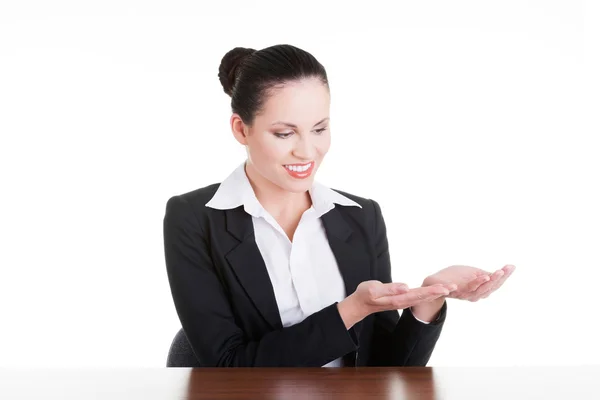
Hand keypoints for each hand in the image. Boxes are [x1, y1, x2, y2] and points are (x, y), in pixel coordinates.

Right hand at [337, 280, 457, 328]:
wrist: (360, 304)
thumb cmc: (365, 295)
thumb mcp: (373, 290)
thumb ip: (389, 289)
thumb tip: (405, 286)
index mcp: (398, 299)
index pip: (418, 294)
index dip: (432, 291)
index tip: (445, 288)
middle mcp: (403, 301)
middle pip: (424, 296)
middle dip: (439, 291)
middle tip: (455, 286)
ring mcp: (403, 301)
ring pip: (423, 297)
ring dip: (436, 292)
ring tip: (449, 288)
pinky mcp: (402, 298)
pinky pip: (418, 296)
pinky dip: (428, 293)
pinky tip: (435, 291)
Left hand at [423, 264, 515, 301]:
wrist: (436, 282)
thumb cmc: (457, 277)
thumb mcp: (474, 273)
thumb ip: (486, 275)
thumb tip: (503, 271)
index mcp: (482, 289)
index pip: (496, 283)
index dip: (504, 276)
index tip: (511, 266)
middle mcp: (474, 295)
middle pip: (488, 288)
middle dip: (496, 279)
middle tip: (503, 270)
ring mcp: (463, 294)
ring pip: (474, 290)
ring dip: (481, 283)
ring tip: (487, 275)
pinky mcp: (450, 291)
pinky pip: (456, 290)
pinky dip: (459, 287)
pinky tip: (463, 282)